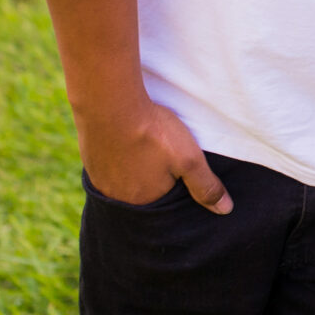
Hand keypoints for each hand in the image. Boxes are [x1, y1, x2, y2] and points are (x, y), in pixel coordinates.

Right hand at [76, 98, 231, 213]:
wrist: (109, 104)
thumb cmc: (153, 133)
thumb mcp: (189, 159)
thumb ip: (206, 186)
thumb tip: (225, 210)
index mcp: (144, 201)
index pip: (164, 204)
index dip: (174, 188)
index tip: (179, 173)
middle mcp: (118, 198)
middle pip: (142, 194)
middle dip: (154, 181)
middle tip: (162, 161)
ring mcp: (100, 181)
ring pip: (123, 181)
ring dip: (134, 171)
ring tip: (146, 153)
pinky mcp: (90, 162)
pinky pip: (107, 168)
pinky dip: (119, 160)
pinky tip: (125, 145)